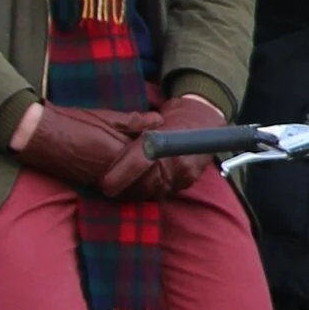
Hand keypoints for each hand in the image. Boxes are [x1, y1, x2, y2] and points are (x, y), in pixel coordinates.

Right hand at [10, 103, 162, 191]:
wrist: (39, 135)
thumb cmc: (73, 122)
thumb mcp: (106, 117)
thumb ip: (134, 122)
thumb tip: (158, 120)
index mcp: (120, 151)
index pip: (151, 164)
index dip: (162, 165)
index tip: (169, 161)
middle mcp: (112, 170)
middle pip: (145, 183)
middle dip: (156, 181)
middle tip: (165, 175)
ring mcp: (101, 180)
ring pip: (131, 190)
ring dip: (142, 187)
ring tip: (150, 179)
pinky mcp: (90, 184)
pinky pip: (116, 191)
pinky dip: (126, 189)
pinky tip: (130, 181)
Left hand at [100, 92, 223, 199]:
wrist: (204, 123)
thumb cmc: (173, 120)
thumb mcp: (151, 117)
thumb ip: (131, 123)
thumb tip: (116, 135)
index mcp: (165, 141)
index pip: (137, 163)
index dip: (118, 176)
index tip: (104, 184)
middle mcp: (177, 160)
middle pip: (143, 183)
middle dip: (124, 187)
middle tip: (109, 186)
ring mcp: (184, 173)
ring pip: (153, 191)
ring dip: (135, 190)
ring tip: (122, 186)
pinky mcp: (188, 181)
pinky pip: (164, 192)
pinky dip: (150, 190)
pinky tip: (140, 184)